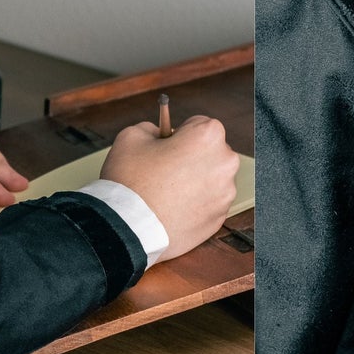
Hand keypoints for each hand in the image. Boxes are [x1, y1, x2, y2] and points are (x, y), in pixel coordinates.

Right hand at [97, 115, 240, 259]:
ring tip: (166, 193)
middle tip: (165, 170)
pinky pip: (208, 203)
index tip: (166, 146)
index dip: (179, 134)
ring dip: (194, 181)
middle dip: (192, 157)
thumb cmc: (130, 180)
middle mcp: (225, 163)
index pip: (199, 124)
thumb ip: (151, 129)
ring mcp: (225, 194)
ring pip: (211, 179)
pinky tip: (173, 209)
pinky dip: (195, 204)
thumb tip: (159, 135)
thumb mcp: (132, 136)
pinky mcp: (219, 218)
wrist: (128, 229)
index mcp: (208, 137)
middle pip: (210, 152)